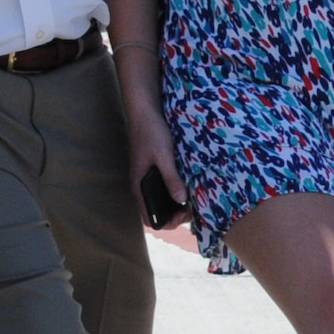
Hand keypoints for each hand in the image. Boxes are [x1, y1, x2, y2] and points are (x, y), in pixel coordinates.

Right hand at [127, 104, 188, 228]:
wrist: (145, 111)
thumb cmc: (151, 132)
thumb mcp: (164, 155)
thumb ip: (171, 178)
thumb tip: (181, 199)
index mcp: (139, 186)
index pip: (150, 218)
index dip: (167, 222)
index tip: (184, 213)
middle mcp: (142, 186)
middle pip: (158, 212)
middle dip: (175, 215)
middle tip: (194, 206)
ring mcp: (148, 179)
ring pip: (162, 202)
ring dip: (177, 204)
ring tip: (195, 197)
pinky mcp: (155, 171)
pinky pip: (165, 189)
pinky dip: (176, 192)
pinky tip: (189, 185)